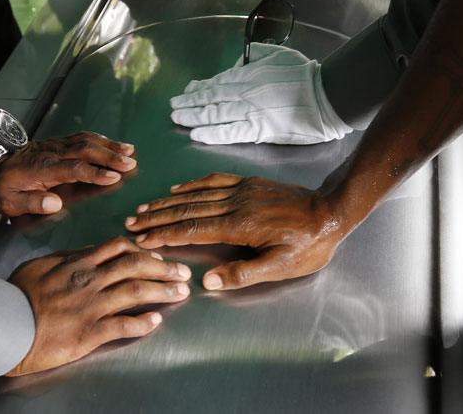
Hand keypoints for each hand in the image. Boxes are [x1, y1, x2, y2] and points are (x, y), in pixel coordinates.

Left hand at [0, 131, 136, 216]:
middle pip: (85, 150)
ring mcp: (54, 145)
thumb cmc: (4, 190)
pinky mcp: (57, 142)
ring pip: (85, 141)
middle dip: (110, 156)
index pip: (73, 168)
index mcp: (42, 169)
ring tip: (130, 151)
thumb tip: (55, 203)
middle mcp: (51, 153)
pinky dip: (100, 139)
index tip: (114, 177)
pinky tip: (113, 143)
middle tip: (130, 163)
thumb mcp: (10, 203)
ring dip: (109, 145)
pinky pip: (81, 137)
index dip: (95, 172)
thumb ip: (33, 203)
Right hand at [6, 237, 191, 375]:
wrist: (3, 324)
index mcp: (78, 263)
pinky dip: (142, 323)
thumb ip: (67, 258)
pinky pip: (122, 325)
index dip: (144, 249)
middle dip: (164, 268)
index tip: (159, 254)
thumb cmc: (16, 295)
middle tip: (182, 272)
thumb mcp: (40, 265)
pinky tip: (156, 321)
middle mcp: (90, 280)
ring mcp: (91, 306)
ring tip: (181, 293)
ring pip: (136, 291)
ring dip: (163, 291)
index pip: (119, 248)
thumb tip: (86, 253)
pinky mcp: (89, 332)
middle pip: (136, 266)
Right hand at [124, 173, 351, 290]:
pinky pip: (213, 181)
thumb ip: (242, 274)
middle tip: (131, 222)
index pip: (192, 229)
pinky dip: (191, 185)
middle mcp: (235, 203)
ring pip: (196, 194)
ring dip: (167, 201)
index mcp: (239, 225)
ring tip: (145, 207)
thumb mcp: (280, 267)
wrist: (332, 211)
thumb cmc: (308, 245)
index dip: (164, 235)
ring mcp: (241, 190)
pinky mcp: (249, 183)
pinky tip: (178, 189)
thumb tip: (207, 280)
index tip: (142, 239)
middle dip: (156, 217)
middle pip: (187, 209)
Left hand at [170, 43, 352, 144]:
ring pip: (214, 114)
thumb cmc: (306, 74)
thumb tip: (241, 58)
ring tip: (177, 118)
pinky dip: (211, 133)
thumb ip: (256, 54)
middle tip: (174, 106)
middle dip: (189, 102)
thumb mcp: (279, 53)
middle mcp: (244, 92)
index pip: (218, 81)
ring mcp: (250, 111)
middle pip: (210, 97)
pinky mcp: (258, 130)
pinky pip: (229, 132)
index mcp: (249, 74)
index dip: (199, 88)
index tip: (187, 90)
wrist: (325, 96)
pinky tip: (196, 134)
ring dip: (193, 116)